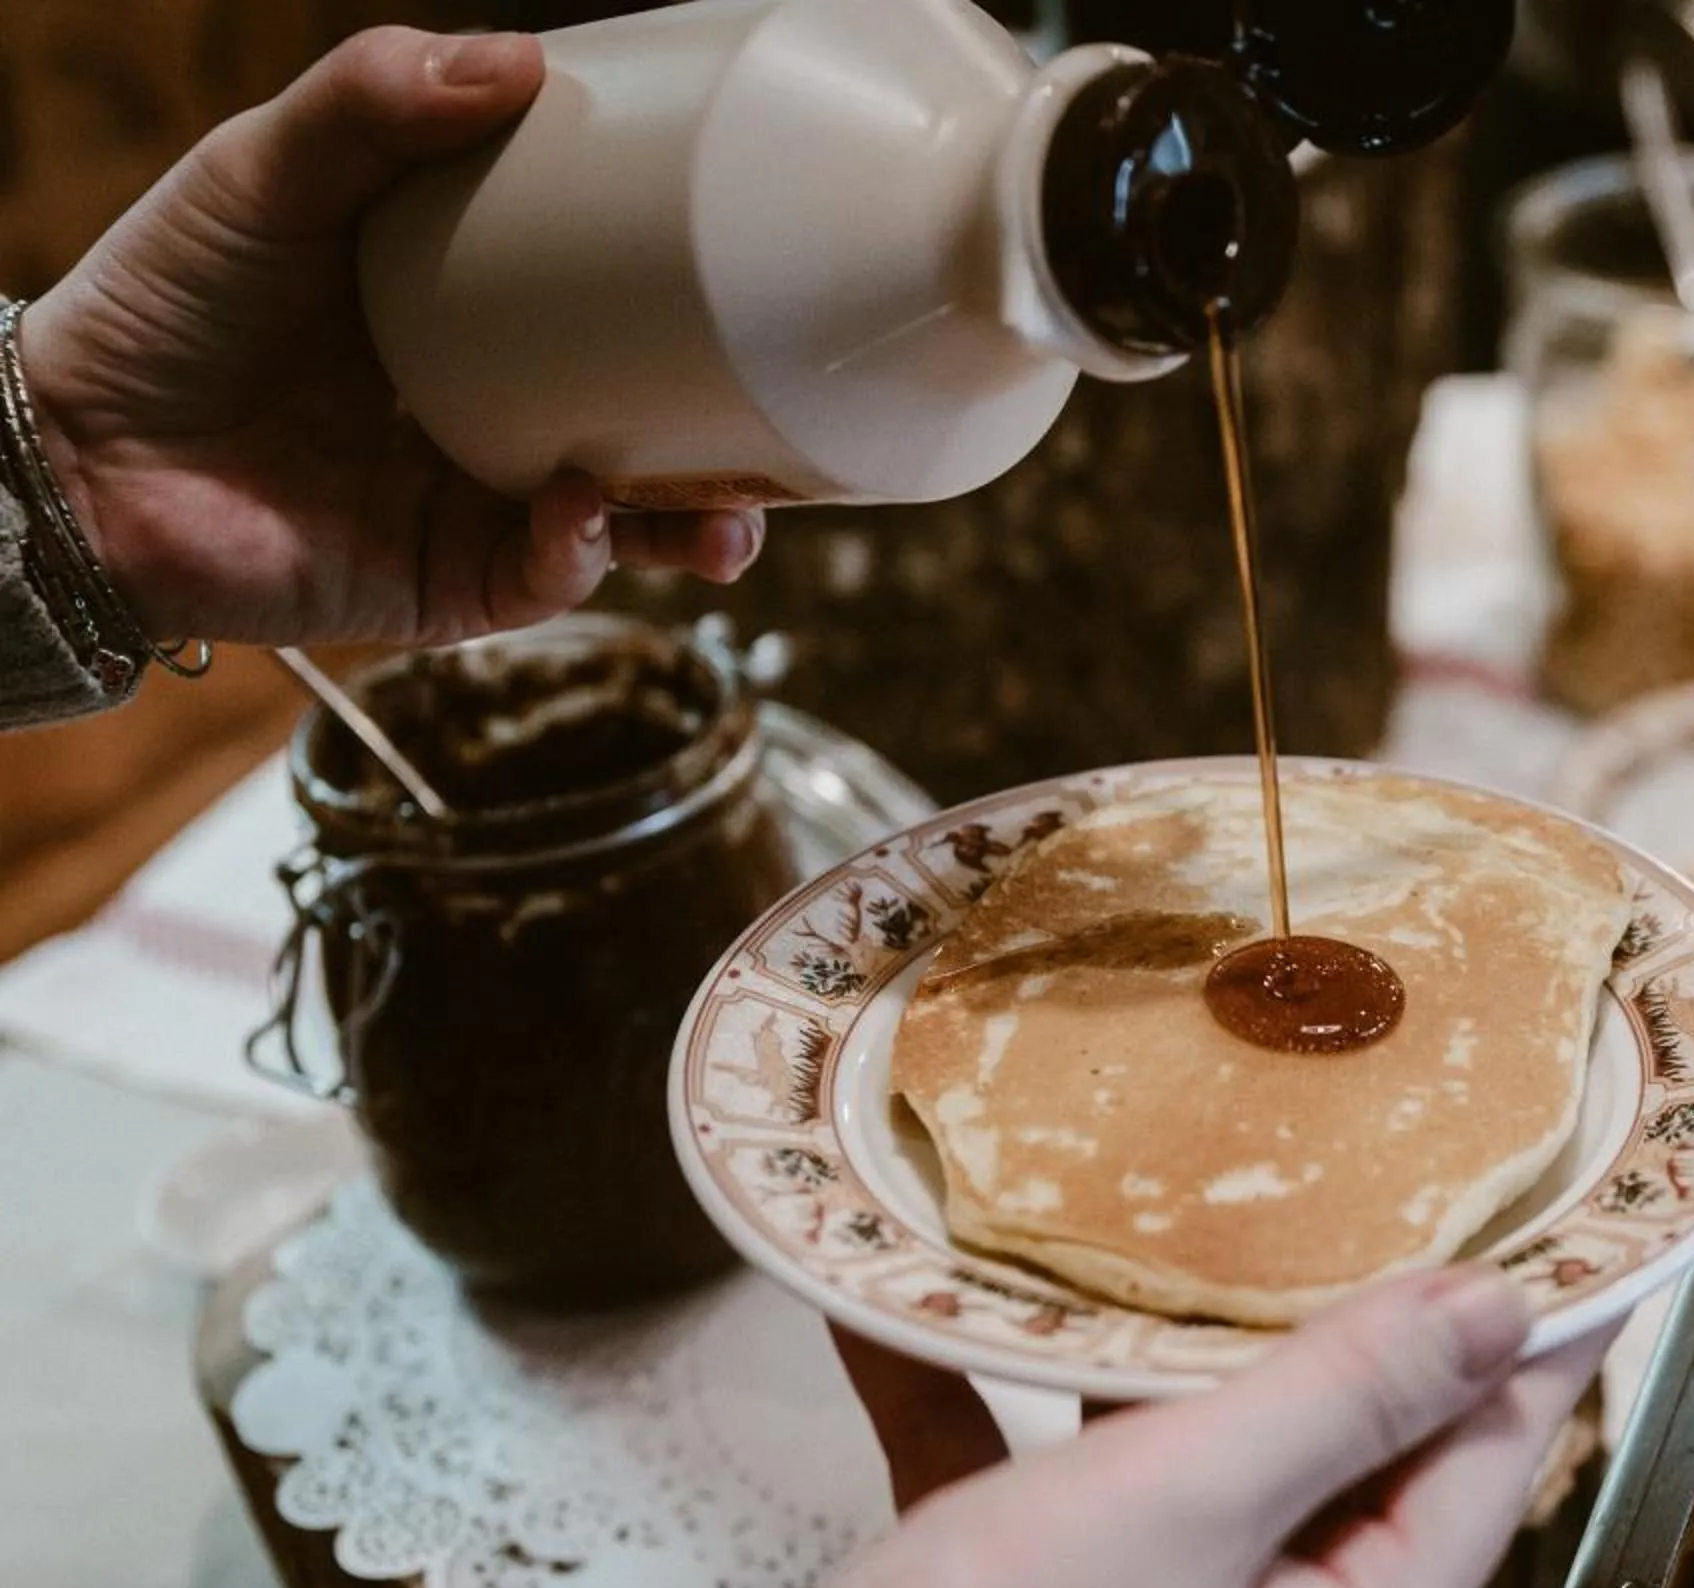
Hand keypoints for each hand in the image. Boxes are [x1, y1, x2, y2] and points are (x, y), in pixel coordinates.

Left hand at [13, 30, 763, 651]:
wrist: (70, 452)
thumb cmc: (161, 303)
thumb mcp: (269, 171)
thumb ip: (374, 104)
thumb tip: (521, 63)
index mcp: (476, 317)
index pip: (613, 308)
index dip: (694, 301)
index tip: (758, 266)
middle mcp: (496, 415)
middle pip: (654, 429)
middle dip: (735, 443)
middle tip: (790, 420)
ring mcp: (478, 505)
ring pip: (629, 524)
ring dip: (694, 524)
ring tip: (727, 514)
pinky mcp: (445, 588)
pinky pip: (544, 582)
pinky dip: (578, 555)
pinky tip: (581, 513)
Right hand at [780, 1266, 1599, 1587]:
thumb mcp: (1193, 1498)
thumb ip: (1349, 1393)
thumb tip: (1503, 1310)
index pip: (1490, 1459)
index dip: (1533, 1332)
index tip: (1577, 1212)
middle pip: (1362, 1454)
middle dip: (1364, 1316)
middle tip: (1398, 1164)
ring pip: (1221, 1459)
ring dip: (1197, 1345)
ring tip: (1222, 1199)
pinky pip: (1069, 1480)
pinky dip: (1023, 1391)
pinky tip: (956, 1291)